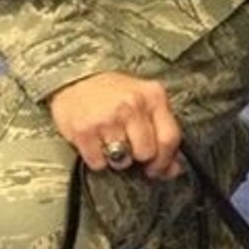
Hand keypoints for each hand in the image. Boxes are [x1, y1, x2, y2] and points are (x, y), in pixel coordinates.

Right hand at [48, 70, 184, 178]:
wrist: (75, 79)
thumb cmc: (114, 93)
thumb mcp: (145, 102)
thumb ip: (163, 132)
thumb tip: (173, 169)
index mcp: (153, 96)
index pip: (170, 138)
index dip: (165, 159)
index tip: (156, 166)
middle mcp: (132, 104)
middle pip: (146, 152)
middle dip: (138, 155)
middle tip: (128, 146)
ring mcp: (107, 117)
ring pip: (122, 161)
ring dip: (116, 158)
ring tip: (110, 141)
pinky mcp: (84, 130)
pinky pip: (98, 163)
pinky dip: (97, 160)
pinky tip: (95, 143)